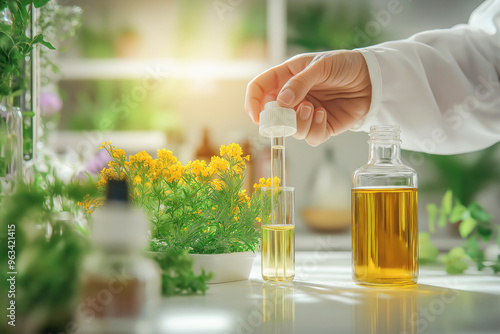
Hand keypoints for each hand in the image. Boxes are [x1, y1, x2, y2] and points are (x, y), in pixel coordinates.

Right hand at [245, 50, 371, 145]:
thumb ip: (300, 83)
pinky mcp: (321, 127)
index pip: (259, 89)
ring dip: (299, 123)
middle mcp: (292, 98)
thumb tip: (282, 102)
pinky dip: (314, 129)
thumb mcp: (320, 66)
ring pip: (291, 130)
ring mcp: (305, 114)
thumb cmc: (344, 65)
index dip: (253, 102)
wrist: (371, 78)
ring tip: (312, 108)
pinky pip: (310, 137)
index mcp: (286, 77)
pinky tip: (323, 114)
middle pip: (272, 115)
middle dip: (278, 119)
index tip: (257, 116)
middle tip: (289, 113)